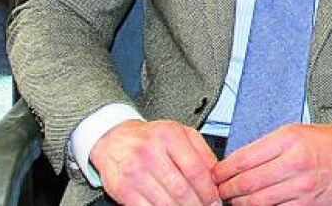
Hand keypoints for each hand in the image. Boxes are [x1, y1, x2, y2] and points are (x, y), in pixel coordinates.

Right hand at [89, 119, 219, 205]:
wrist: (114, 139)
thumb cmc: (151, 138)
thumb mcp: (181, 134)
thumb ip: (202, 152)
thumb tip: (217, 176)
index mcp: (169, 137)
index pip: (196, 171)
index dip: (209, 191)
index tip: (215, 200)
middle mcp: (150, 153)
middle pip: (181, 190)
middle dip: (198, 204)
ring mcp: (134, 172)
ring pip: (165, 203)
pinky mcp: (122, 189)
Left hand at [214, 119, 331, 205]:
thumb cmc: (330, 141)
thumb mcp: (295, 131)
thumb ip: (266, 147)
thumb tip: (235, 164)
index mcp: (289, 140)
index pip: (242, 160)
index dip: (222, 171)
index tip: (216, 174)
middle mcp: (295, 163)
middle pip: (246, 184)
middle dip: (226, 190)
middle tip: (219, 190)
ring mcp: (302, 187)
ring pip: (256, 202)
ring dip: (239, 203)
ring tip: (233, 200)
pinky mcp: (309, 205)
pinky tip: (255, 205)